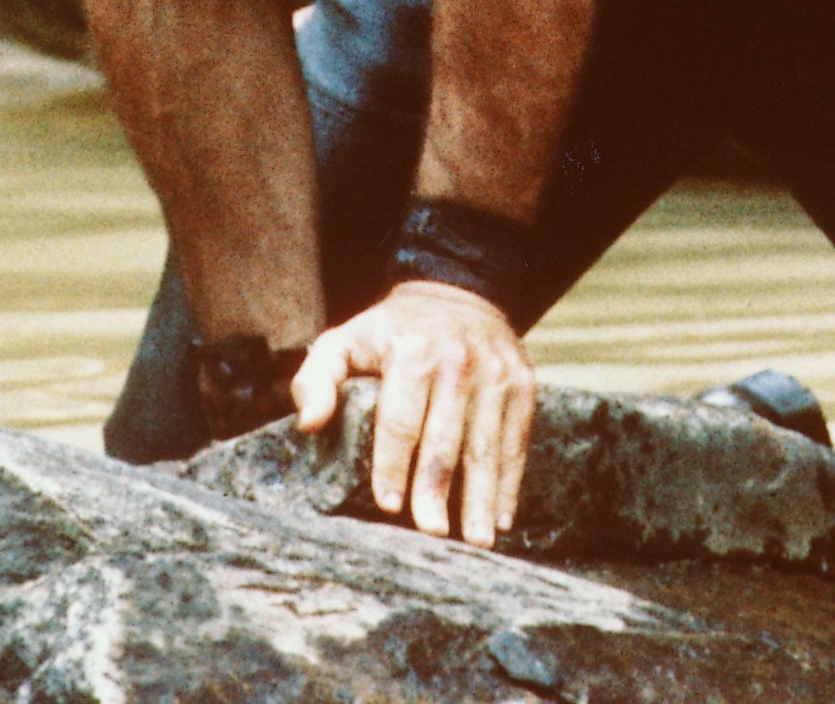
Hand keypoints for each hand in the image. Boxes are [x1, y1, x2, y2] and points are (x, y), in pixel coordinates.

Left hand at [291, 280, 535, 546]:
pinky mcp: (523, 385)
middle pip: (446, 437)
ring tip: (476, 542)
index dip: (392, 464)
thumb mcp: (345, 340)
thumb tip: (311, 424)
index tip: (388, 505)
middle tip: (432, 533)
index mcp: (412, 351)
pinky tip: (501, 518)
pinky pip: (517, 441)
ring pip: (487, 445)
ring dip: (482, 497)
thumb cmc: (391, 333)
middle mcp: (459, 360)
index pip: (400, 418)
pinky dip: (511, 482)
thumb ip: (317, 379)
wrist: (458, 293)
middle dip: (438, 489)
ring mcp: (497, 373)